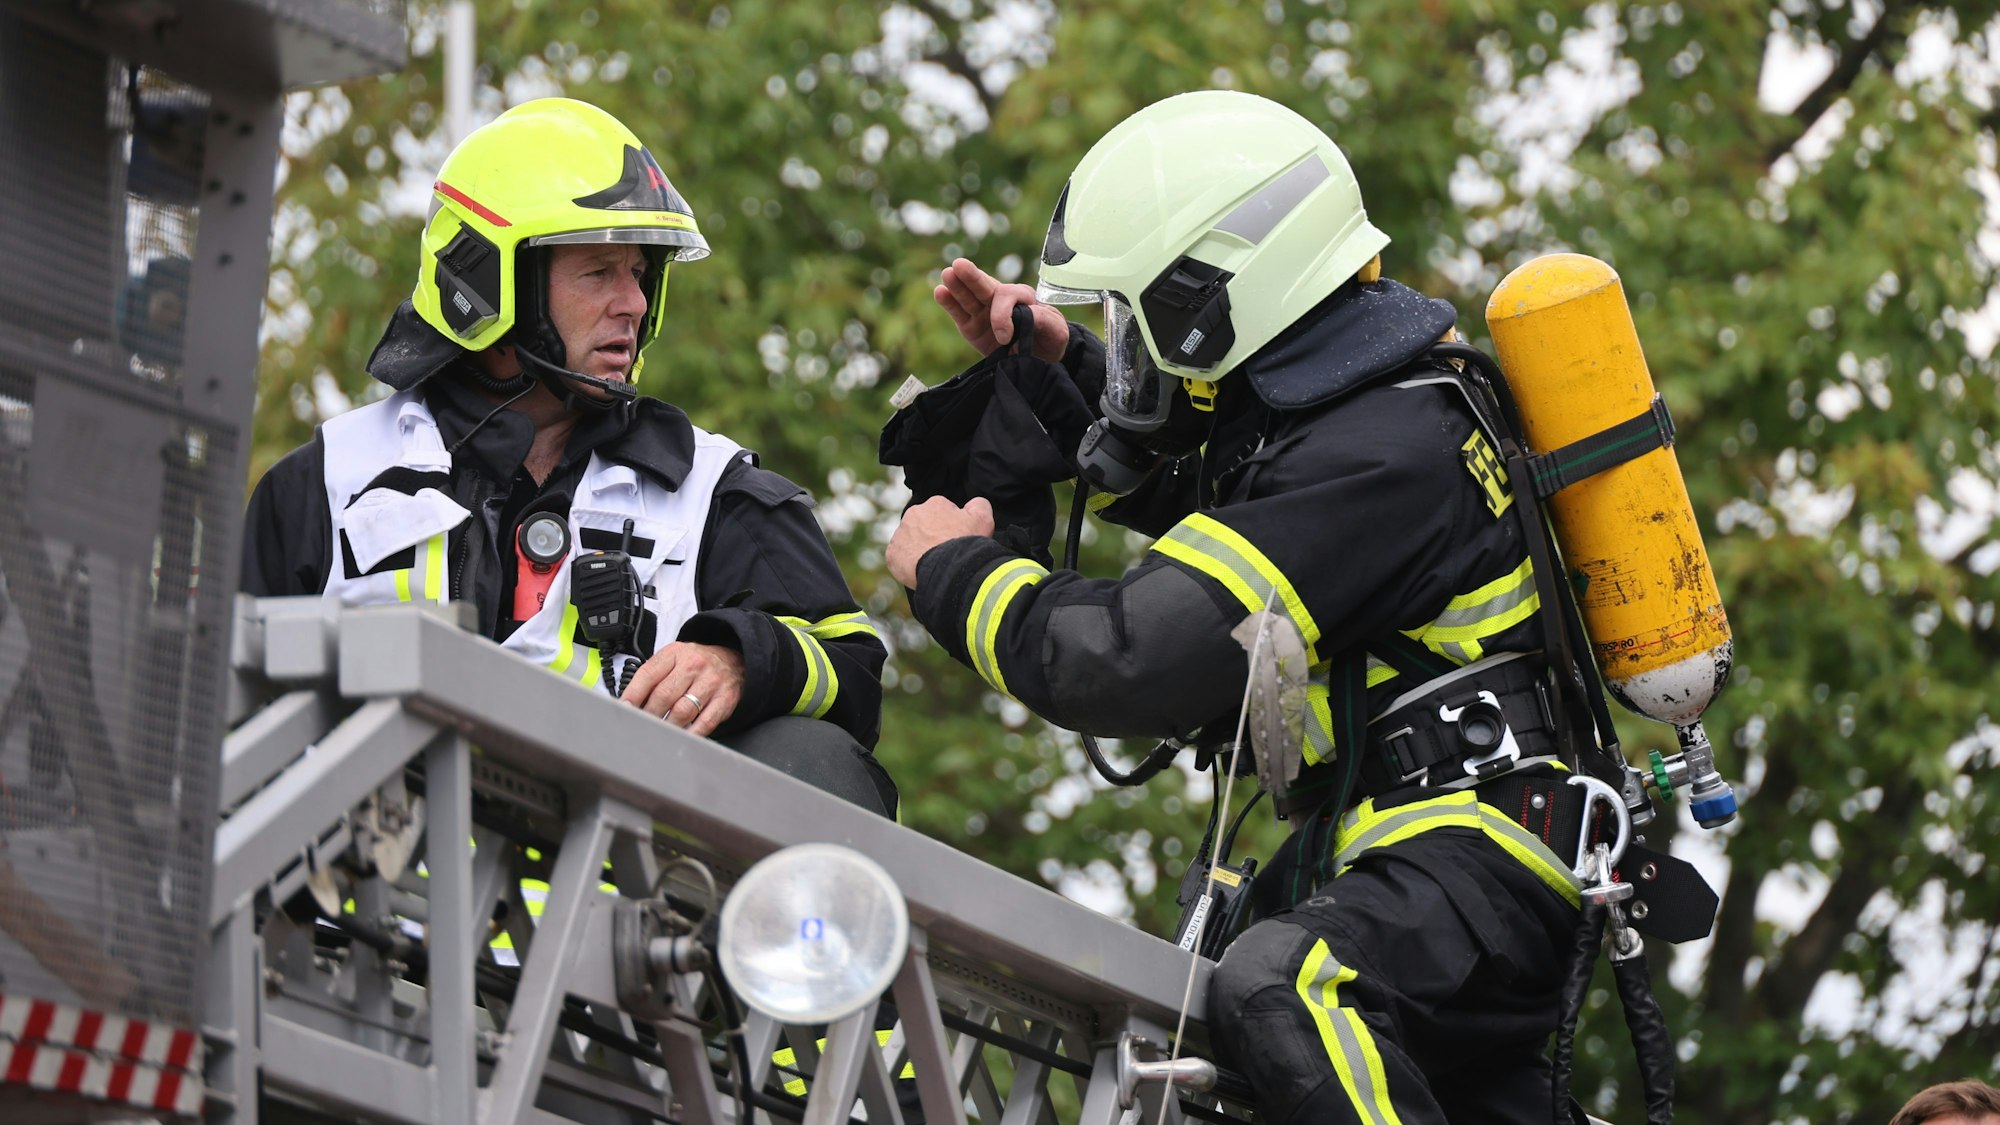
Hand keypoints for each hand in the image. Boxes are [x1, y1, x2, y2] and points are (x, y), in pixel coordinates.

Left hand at [621, 641, 744, 736]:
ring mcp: (711, 683)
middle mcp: (694, 665)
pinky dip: (691, 733)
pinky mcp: (725, 699)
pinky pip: (705, 722)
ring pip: (682, 712)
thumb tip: (630, 702)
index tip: (625, 709)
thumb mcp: (673, 659)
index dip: (633, 695)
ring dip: (667, 726)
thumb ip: (653, 676)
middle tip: (642, 724)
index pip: (648, 675)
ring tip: (660, 731)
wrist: (733, 662)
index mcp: (676, 653)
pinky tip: (682, 736)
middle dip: (649, 714)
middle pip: (663, 696)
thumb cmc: (697, 664)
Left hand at [888, 496, 995, 586]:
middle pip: (924, 526)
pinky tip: (921, 571)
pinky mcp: (892, 554)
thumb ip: (979, 504)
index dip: (951, 528)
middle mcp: (914, 514)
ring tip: (934, 564)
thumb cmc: (967, 543)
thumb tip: (973, 504)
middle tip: (945, 553)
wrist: (950, 570)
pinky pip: (899, 558)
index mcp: (935, 504)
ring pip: (910, 541)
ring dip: (919, 550)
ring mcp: (900, 534)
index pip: (942, 514)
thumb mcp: (983, 519)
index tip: (956, 540)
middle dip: (932, 537)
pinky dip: (907, 564)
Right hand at [934, 258, 1070, 361]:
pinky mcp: (971, 327)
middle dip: (972, 276)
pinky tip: (940, 292)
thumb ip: (1044, 319)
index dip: (1002, 314)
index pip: (1007, 296)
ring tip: (947, 274)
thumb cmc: (1050, 341)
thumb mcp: (1056, 331)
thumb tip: (1026, 313)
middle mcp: (1000, 302)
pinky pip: (958, 313)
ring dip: (957, 285)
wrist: (1040, 362)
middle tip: (959, 265)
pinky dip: (949, 303)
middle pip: (984, 286)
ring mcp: (983, 313)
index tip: (1005, 337)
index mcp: (1022, 298)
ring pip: (968, 296)